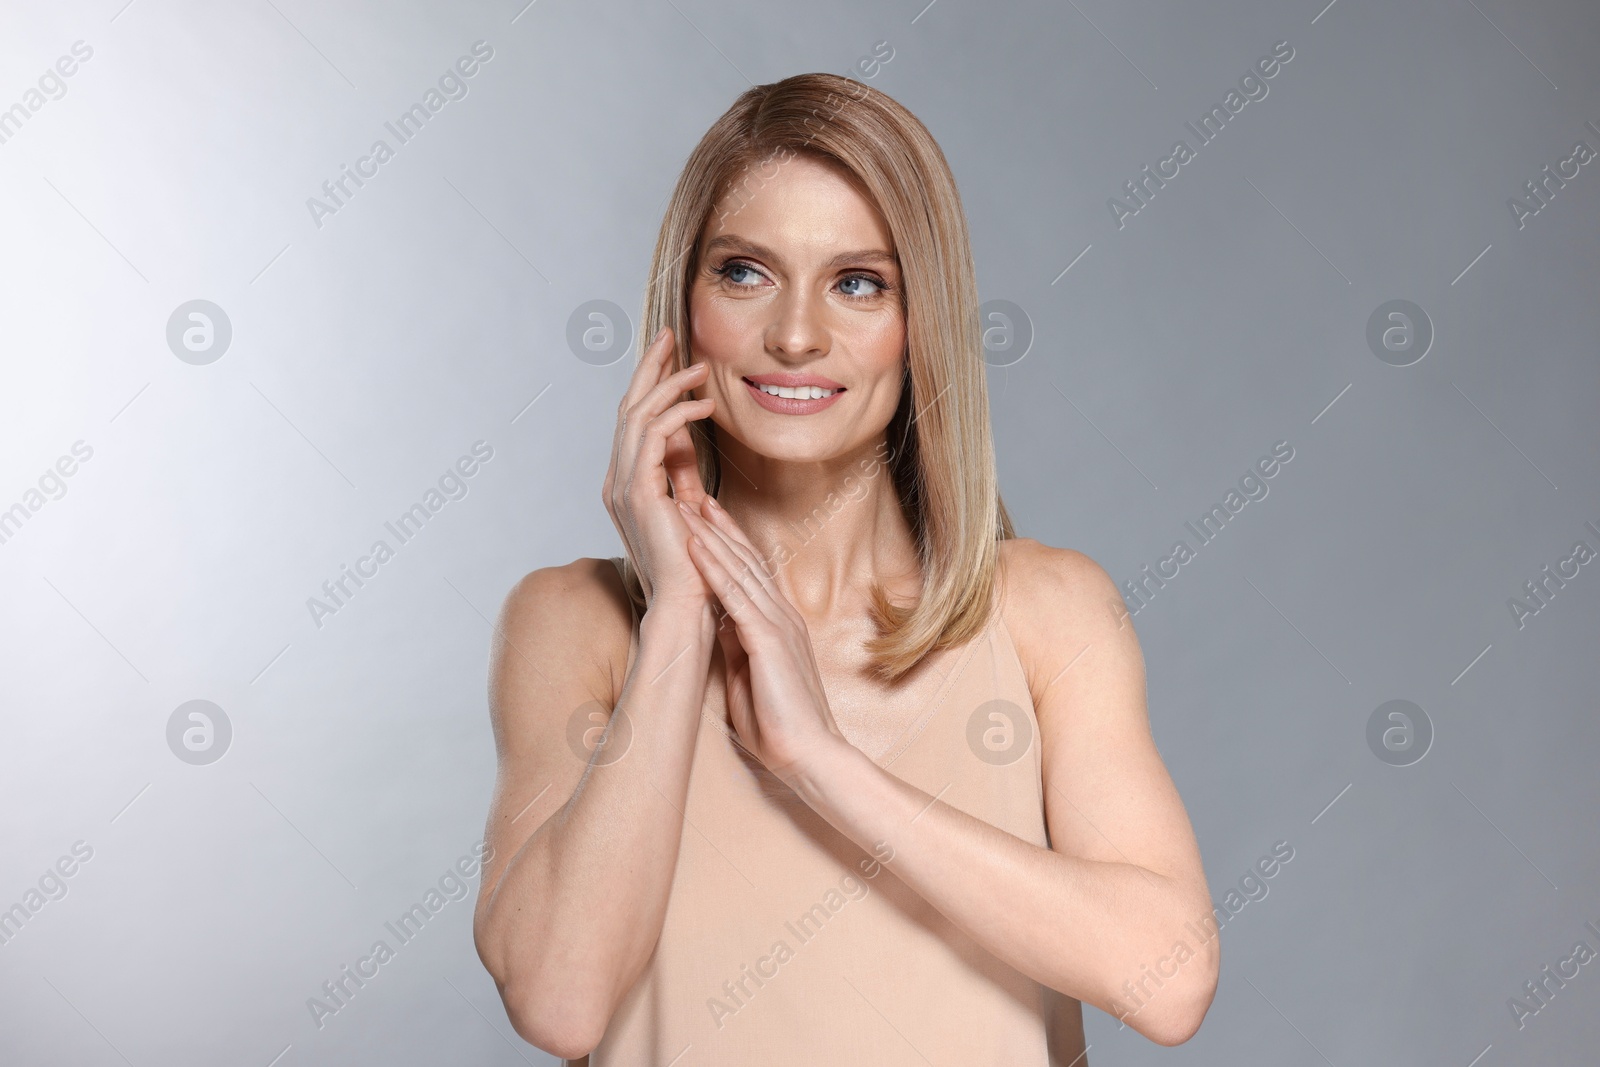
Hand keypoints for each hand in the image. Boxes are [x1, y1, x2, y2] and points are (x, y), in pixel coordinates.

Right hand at [601, 327, 716, 611]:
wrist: (685, 605)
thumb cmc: (694, 567)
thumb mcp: (689, 510)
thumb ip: (683, 477)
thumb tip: (689, 445)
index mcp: (628, 485)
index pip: (634, 421)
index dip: (650, 384)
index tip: (672, 356)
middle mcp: (618, 481)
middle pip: (628, 407)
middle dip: (650, 367)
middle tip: (671, 335)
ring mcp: (623, 486)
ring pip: (638, 414)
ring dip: (669, 384)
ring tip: (700, 367)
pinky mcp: (639, 491)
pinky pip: (652, 435)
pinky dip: (678, 413)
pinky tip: (704, 406)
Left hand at [676, 497, 849, 783]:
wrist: (811, 757)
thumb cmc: (781, 726)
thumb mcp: (750, 674)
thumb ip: (737, 644)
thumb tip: (717, 621)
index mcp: (777, 624)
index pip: (749, 572)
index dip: (725, 540)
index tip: (701, 515)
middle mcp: (781, 615)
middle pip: (744, 558)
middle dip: (715, 524)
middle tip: (690, 492)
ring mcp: (778, 624)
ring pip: (739, 568)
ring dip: (709, 534)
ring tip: (685, 504)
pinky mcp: (769, 640)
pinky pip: (737, 596)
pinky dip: (715, 568)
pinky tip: (696, 545)